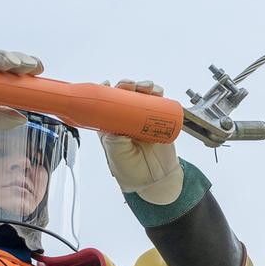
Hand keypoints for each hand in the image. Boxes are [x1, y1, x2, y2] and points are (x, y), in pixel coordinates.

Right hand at [0, 49, 43, 155]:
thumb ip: (6, 120)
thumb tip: (22, 119)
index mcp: (3, 79)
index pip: (19, 68)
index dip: (30, 65)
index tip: (39, 68)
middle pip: (9, 58)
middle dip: (20, 60)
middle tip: (29, 66)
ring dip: (3, 57)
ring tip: (12, 63)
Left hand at [99, 79, 183, 203]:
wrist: (155, 181)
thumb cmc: (130, 170)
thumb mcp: (116, 155)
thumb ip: (115, 142)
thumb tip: (117, 128)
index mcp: (110, 126)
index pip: (105, 104)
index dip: (105, 91)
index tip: (107, 84)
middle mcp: (126, 119)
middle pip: (125, 96)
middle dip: (126, 86)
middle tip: (129, 85)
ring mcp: (142, 119)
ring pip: (142, 96)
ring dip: (143, 87)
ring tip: (145, 87)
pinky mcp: (158, 121)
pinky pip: (159, 103)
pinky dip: (158, 94)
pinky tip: (157, 91)